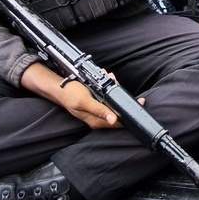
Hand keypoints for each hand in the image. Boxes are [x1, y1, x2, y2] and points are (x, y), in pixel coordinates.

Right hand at [20, 62, 138, 129]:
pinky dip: (110, 88)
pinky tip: (107, 78)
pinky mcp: (97, 105)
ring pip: (114, 103)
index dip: (130, 114)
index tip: (139, 102)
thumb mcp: (84, 101)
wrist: (59, 89)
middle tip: (119, 82)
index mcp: (97, 121)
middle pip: (118, 111)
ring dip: (116, 89)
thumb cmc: (70, 94)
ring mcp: (98, 111)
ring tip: (110, 77)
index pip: (119, 122)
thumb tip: (114, 120)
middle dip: (122, 96)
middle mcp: (99, 118)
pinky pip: (109, 98)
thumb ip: (99, 110)